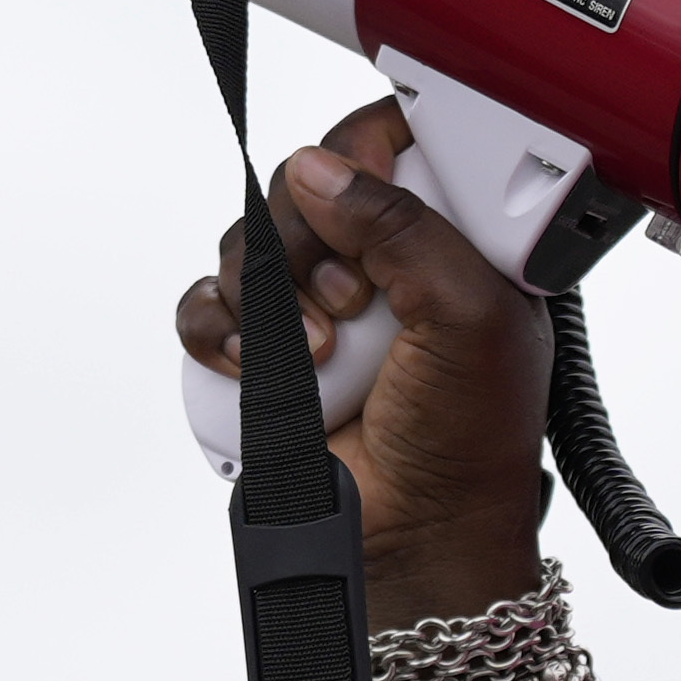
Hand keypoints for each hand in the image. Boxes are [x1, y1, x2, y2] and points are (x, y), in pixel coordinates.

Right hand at [170, 98, 551, 625]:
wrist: (417, 535)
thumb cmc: (471, 439)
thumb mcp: (472, 316)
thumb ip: (407, 229)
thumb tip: (324, 171)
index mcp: (450, 239)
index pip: (394, 146)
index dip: (369, 154)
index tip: (366, 187)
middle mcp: (380, 262)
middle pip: (305, 186)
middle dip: (311, 239)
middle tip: (352, 301)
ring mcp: (315, 304)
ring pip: (248, 241)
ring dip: (268, 291)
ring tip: (322, 351)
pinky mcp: (264, 350)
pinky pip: (208, 305)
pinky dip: (219, 330)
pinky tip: (259, 366)